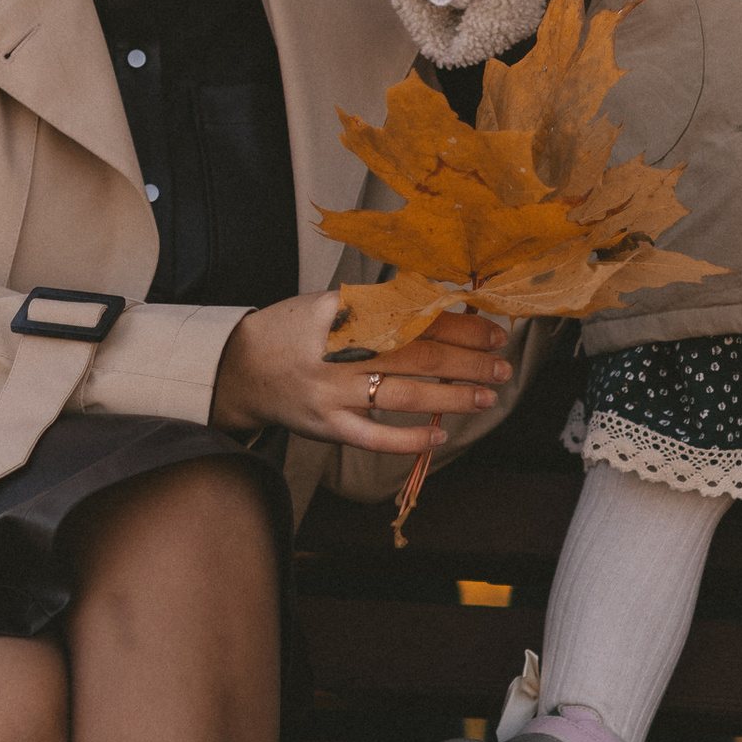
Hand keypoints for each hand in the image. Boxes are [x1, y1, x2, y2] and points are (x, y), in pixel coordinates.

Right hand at [211, 296, 513, 452]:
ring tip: (486, 396)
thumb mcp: (330, 303)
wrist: (238, 368)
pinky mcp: (325, 426)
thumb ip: (380, 305)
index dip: (460, 325)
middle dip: (468, 361)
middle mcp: (338, 351)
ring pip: (404, 396)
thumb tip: (443, 305)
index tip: (492, 330)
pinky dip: (408, 438)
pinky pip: (374, 437)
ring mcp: (331, 392)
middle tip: (502, 364)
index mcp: (342, 312)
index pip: (415, 317)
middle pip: (418, 355)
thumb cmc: (294, 331)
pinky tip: (439, 435)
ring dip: (452, 397)